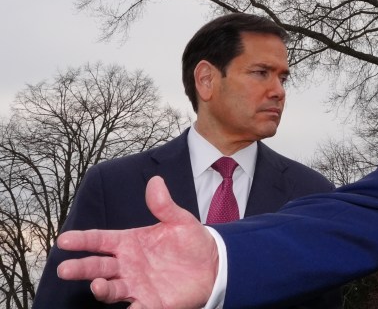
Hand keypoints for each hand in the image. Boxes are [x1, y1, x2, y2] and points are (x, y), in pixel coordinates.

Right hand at [56, 176, 217, 308]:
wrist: (213, 264)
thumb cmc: (190, 242)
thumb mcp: (179, 221)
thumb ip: (164, 205)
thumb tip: (155, 181)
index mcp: (128, 243)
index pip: (100, 240)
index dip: (82, 240)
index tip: (64, 240)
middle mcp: (126, 265)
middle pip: (98, 267)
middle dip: (80, 268)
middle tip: (65, 269)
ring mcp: (136, 285)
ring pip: (110, 290)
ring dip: (101, 289)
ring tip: (97, 285)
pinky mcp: (150, 303)